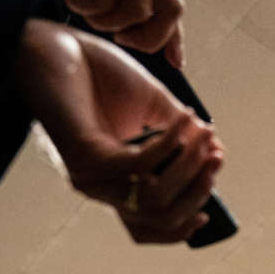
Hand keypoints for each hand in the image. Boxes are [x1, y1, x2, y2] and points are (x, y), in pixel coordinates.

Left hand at [16, 20, 222, 243]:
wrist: (58, 45)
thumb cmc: (101, 74)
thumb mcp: (152, 107)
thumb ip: (180, 135)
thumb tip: (216, 152)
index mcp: (112, 182)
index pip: (147, 228)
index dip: (183, 224)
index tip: (210, 200)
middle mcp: (99, 187)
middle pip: (160, 216)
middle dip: (197, 190)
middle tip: (216, 156)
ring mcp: (90, 176)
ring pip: (155, 195)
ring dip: (190, 165)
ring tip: (205, 133)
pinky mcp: (86, 158)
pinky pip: (142, 163)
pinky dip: (172, 141)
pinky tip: (185, 117)